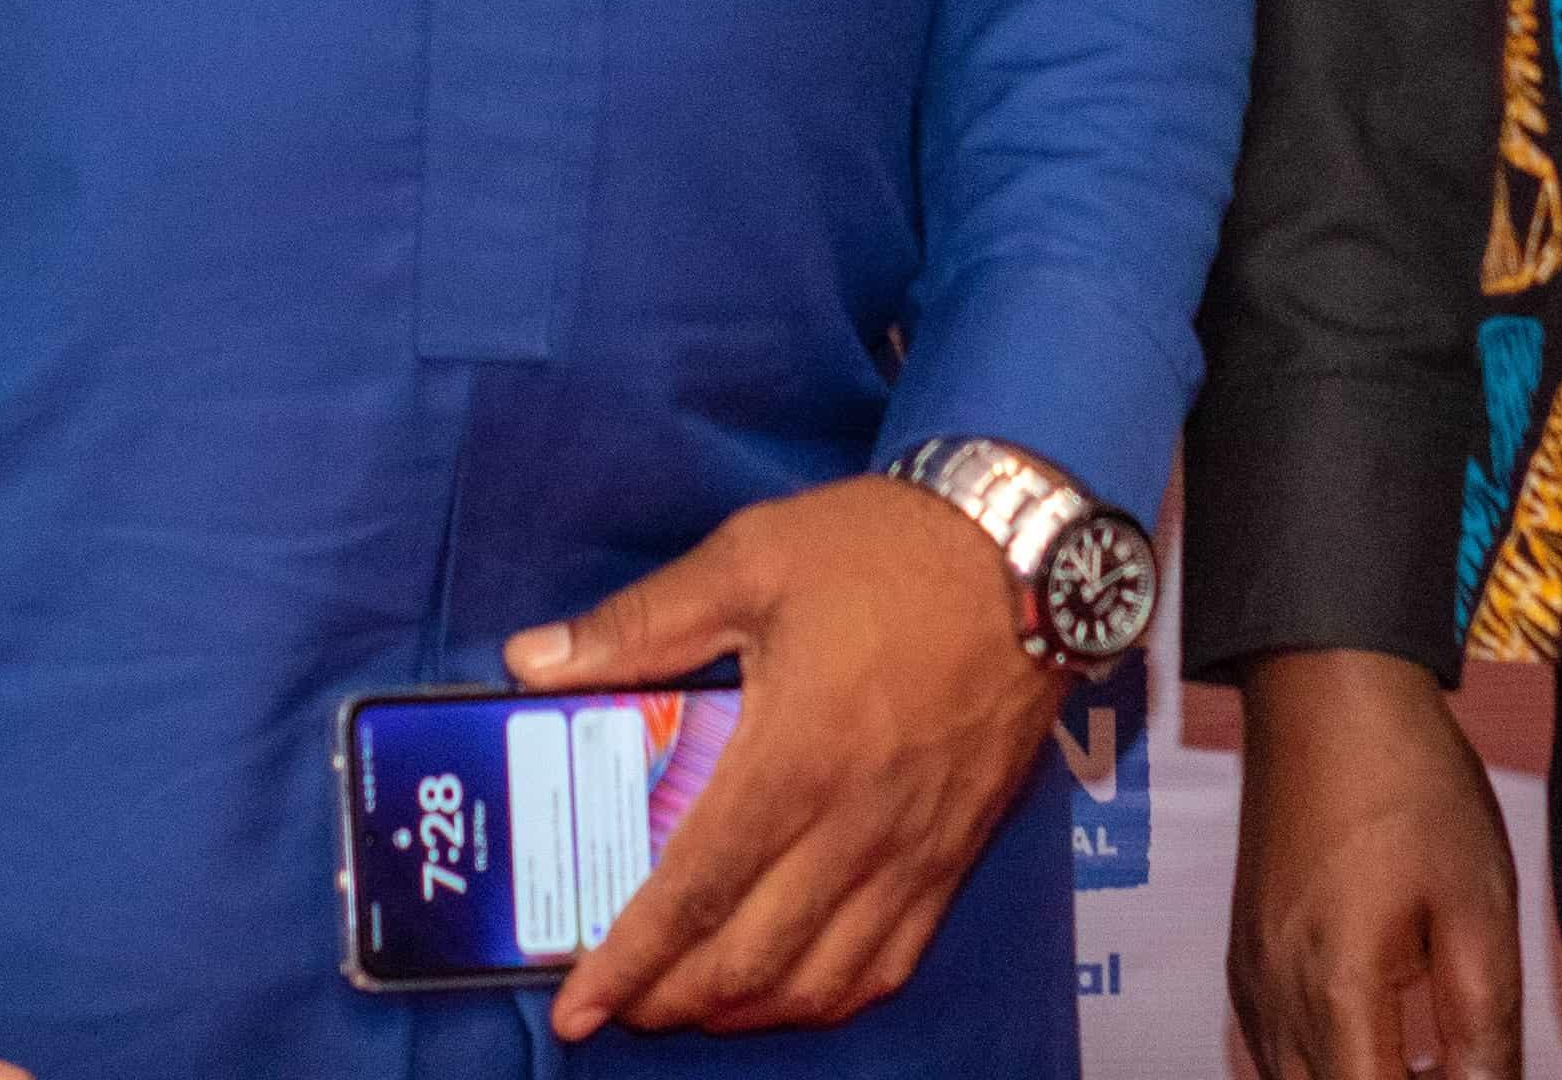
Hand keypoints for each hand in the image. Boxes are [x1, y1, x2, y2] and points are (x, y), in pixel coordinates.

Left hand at [508, 473, 1060, 1038]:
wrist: (1031, 554)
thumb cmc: (883, 550)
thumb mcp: (750, 559)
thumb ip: (638, 623)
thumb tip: (529, 659)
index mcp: (793, 757)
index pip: (694, 892)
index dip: (627, 961)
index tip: (575, 1008)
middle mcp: (854, 826)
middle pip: (749, 957)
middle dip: (670, 1000)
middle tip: (618, 1003)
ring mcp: (913, 851)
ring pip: (820, 979)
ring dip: (743, 1010)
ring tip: (689, 1003)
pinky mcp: (955, 854)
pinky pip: (891, 962)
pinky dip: (829, 996)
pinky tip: (790, 990)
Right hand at [1227, 649, 1521, 1079]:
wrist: (1324, 688)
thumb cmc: (1408, 782)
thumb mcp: (1477, 903)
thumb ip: (1483, 1022)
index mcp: (1337, 990)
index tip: (1473, 1077)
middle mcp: (1276, 998)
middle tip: (1457, 1066)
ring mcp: (1250, 978)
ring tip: (1426, 1060)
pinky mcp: (1243, 955)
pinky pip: (1274, 1048)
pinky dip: (1323, 1065)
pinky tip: (1380, 1036)